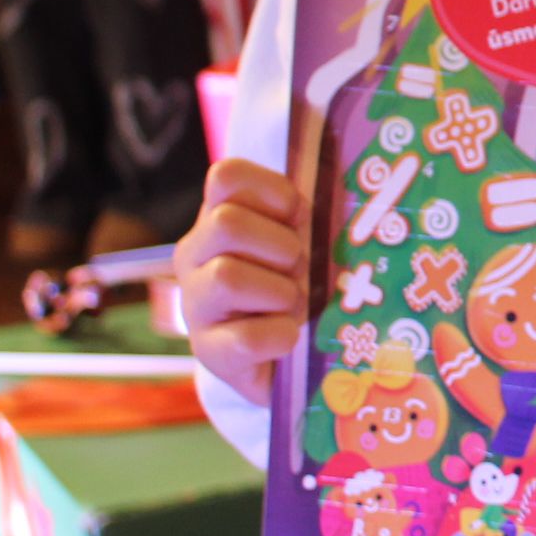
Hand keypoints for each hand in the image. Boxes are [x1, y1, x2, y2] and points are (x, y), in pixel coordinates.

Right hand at [178, 157, 307, 401]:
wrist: (273, 359)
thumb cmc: (287, 285)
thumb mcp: (295, 242)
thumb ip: (302, 217)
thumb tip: (342, 200)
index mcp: (215, 218)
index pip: (226, 176)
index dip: (271, 189)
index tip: (296, 215)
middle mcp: (194, 256)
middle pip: (226, 224)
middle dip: (279, 246)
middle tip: (298, 268)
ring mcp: (195, 304)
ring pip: (227, 278)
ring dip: (279, 293)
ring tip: (292, 304)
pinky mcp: (208, 351)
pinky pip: (246, 337)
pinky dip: (280, 335)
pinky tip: (287, 336)